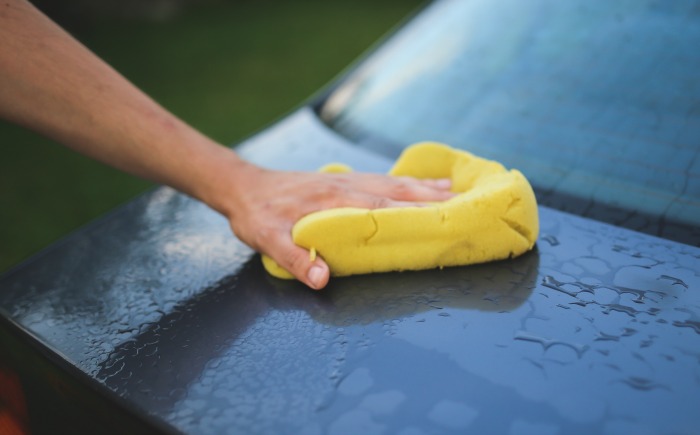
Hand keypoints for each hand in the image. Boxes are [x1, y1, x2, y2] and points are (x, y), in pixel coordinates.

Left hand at [224, 163, 453, 289]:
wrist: (243, 186)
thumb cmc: (256, 214)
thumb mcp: (266, 239)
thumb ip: (294, 259)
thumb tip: (323, 280)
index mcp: (333, 201)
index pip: (381, 207)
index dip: (413, 213)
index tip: (443, 218)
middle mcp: (345, 185)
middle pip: (396, 190)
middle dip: (431, 198)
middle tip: (464, 204)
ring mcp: (346, 180)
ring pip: (392, 182)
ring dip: (424, 187)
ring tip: (454, 190)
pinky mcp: (342, 180)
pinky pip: (381, 179)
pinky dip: (405, 181)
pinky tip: (418, 184)